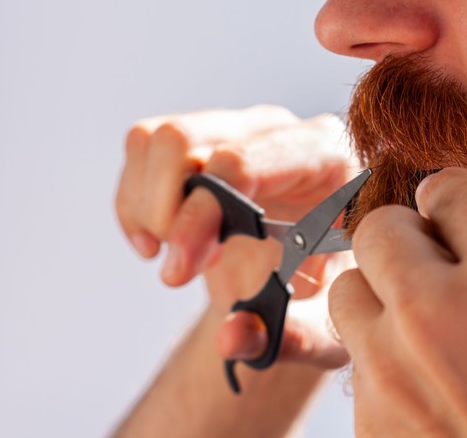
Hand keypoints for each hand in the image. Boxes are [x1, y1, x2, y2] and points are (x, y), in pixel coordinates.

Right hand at [115, 105, 357, 367]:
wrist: (317, 273)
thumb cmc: (333, 292)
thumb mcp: (328, 325)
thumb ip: (290, 337)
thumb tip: (230, 338)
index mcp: (324, 158)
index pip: (245, 163)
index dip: (201, 213)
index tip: (181, 271)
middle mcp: (279, 130)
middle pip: (185, 139)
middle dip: (166, 212)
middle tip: (180, 270)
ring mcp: (238, 128)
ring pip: (157, 140)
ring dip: (146, 207)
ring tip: (174, 257)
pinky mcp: (203, 137)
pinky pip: (143, 146)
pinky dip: (133, 204)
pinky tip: (159, 245)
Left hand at [329, 168, 466, 436]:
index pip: (450, 187)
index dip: (456, 200)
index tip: (454, 212)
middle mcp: (444, 304)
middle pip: (380, 227)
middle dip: (409, 240)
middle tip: (434, 264)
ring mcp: (396, 367)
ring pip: (350, 290)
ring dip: (384, 298)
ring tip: (424, 329)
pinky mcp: (370, 423)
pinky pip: (359, 364)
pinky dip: (387, 365)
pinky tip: (431, 390)